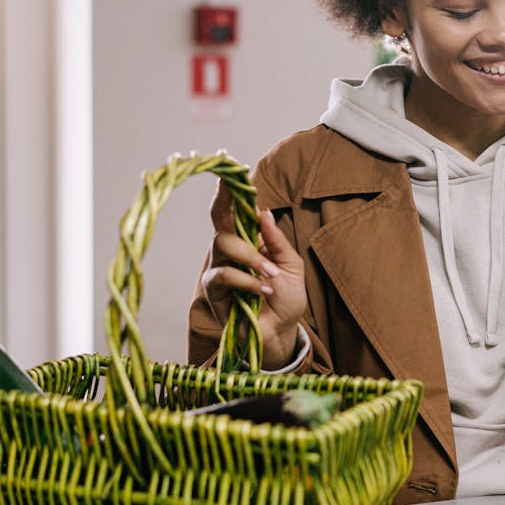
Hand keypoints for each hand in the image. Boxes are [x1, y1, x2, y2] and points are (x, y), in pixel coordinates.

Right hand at [201, 182, 308, 368]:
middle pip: (221, 222)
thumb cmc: (286, 298)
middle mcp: (228, 251)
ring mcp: (219, 269)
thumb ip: (277, 240)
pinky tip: (264, 292)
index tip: (228, 173)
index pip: (232, 211)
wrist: (282, 332)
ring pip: (222, 245)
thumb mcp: (291, 265)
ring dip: (251, 258)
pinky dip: (248, 281)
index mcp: (247, 240)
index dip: (228, 193)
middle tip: (260, 236)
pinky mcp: (214, 291)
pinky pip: (225, 275)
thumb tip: (264, 212)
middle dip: (237, 219)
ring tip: (271, 277)